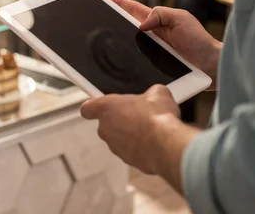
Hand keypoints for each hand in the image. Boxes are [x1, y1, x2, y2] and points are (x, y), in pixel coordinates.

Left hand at [81, 85, 197, 180]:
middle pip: (106, 124)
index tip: (104, 105)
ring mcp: (114, 147)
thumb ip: (148, 94)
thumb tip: (153, 96)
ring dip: (130, 135)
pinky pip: (130, 151)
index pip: (87, 108)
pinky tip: (154, 143)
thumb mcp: (158, 93)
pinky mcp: (127, 161)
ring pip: (118, 139)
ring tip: (150, 130)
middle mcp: (105, 129)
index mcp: (106, 108)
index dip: (95, 106)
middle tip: (138, 115)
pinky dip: (139, 148)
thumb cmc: (157, 115)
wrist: (166, 146)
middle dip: (120, 120)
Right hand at [108, 0, 220, 85]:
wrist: (211, 66)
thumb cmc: (200, 41)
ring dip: (117, 43)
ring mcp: (150, 51)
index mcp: (157, 21)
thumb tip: (141, 25)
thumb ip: (161, 14)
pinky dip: (127, 60)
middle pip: (126, 27)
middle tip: (96, 18)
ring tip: (101, 39)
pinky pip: (135, 62)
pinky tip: (118, 61)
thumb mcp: (181, 18)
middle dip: (111, 21)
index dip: (119, 3)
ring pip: (128, 45)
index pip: (133, 10)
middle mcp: (151, 36)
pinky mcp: (152, 66)